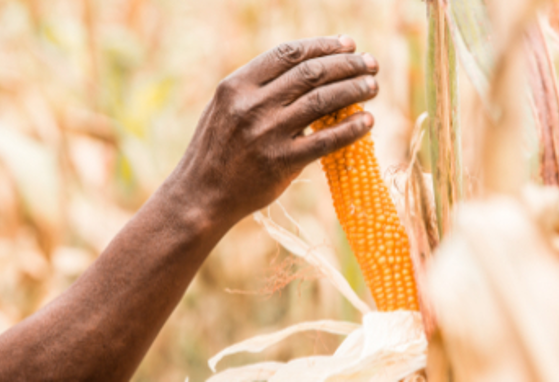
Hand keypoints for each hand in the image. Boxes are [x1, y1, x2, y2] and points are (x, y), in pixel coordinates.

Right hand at [175, 35, 378, 223]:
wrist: (200, 195)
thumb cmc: (216, 150)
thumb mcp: (225, 108)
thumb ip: (258, 88)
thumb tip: (307, 72)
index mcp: (236, 85)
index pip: (289, 54)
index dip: (324, 45)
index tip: (348, 44)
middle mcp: (251, 105)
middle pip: (311, 73)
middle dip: (347, 64)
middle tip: (371, 64)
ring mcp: (267, 134)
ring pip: (323, 101)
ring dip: (354, 90)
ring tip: (373, 87)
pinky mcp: (281, 163)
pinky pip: (325, 141)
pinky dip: (351, 129)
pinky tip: (368, 121)